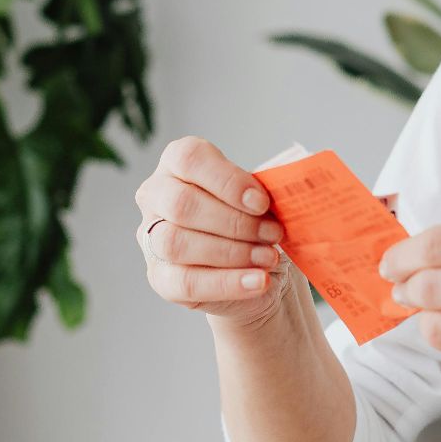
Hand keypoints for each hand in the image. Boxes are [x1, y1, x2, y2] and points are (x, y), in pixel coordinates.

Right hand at [136, 136, 298, 327]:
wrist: (255, 266)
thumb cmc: (254, 219)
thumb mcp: (262, 196)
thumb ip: (268, 186)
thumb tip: (289, 185)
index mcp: (177, 162)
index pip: (189, 158)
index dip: (227, 180)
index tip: (262, 202)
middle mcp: (156, 196)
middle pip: (181, 204)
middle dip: (234, 221)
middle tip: (273, 233)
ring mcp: (151, 238)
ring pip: (177, 243)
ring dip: (231, 252)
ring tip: (268, 258)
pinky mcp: (160, 277)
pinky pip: (186, 282)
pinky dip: (227, 283)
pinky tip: (258, 281)